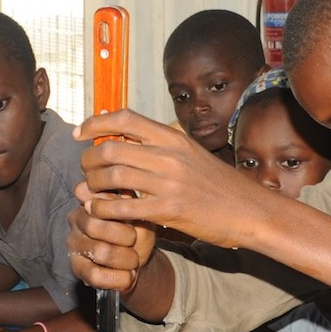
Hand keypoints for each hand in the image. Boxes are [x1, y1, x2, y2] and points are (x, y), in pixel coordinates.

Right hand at [66, 199, 147, 291]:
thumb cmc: (138, 230)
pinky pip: (96, 275)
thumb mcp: (140, 213)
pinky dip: (119, 278)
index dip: (114, 207)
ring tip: (134, 260)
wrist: (139, 259)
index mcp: (89, 198)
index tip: (130, 214)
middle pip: (95, 227)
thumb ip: (129, 203)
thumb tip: (124, 194)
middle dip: (125, 237)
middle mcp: (76, 218)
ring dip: (126, 259)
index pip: (90, 196)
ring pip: (100, 252)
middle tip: (134, 241)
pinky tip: (128, 275)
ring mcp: (74, 243)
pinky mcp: (76, 267)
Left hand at [73, 109, 275, 247]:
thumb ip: (163, 147)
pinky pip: (122, 207)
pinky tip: (102, 213)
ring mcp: (169, 183)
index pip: (124, 118)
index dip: (95, 123)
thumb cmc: (222, 186)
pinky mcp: (169, 211)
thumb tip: (129, 141)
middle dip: (88, 160)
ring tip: (93, 193)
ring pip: (111, 177)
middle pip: (109, 148)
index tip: (80, 134)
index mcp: (174, 138)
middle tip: (87, 171)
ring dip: (93, 186)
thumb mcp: (193, 154)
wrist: (251, 210)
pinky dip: (104, 210)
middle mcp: (169, 156)